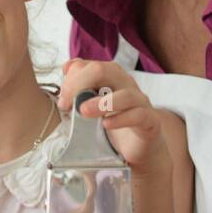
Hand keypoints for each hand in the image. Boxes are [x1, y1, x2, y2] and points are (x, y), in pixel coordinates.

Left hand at [57, 59, 169, 174]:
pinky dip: (121, 119)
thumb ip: (79, 87)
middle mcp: (126, 85)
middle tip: (66, 105)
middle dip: (80, 84)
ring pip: (125, 94)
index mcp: (111, 77)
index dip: (72, 79)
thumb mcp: (91, 104)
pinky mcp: (150, 121)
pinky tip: (107, 124)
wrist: (137, 147)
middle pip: (104, 70)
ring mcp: (140, 102)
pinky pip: (138, 115)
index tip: (62, 101)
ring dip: (102, 102)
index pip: (90, 66)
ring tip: (83, 111)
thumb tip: (68, 67)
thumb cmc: (112, 122)